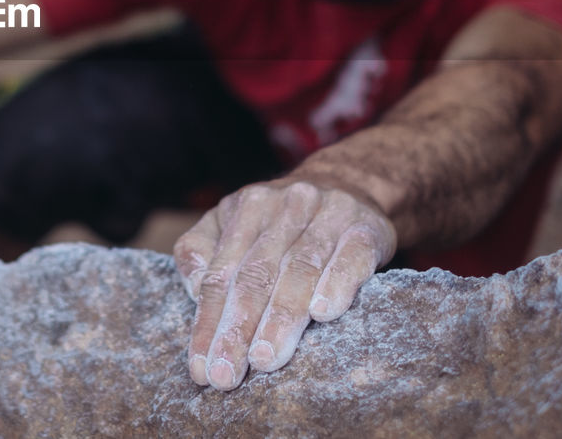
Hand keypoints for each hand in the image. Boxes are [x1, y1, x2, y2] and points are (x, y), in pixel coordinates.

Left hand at [172, 177, 396, 389]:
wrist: (349, 184)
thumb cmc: (281, 220)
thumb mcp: (233, 221)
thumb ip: (202, 249)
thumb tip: (195, 288)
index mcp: (247, 208)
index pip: (222, 273)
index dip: (209, 322)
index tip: (202, 370)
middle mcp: (285, 206)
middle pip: (257, 274)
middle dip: (239, 329)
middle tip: (227, 376)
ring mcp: (327, 214)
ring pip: (299, 269)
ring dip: (280, 318)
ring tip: (265, 359)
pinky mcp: (366, 228)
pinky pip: (350, 257)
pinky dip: (335, 284)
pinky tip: (322, 313)